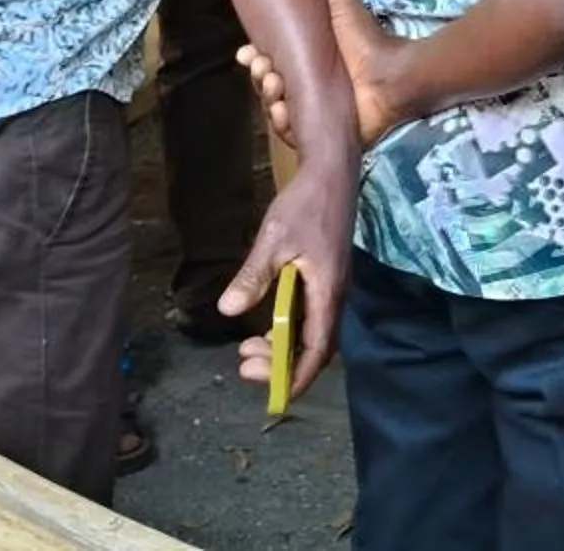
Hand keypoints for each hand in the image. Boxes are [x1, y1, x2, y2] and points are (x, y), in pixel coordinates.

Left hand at [221, 161, 352, 401]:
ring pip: (311, 333)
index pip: (317, 351)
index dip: (296, 377)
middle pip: (315, 348)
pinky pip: (309, 316)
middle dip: (281, 364)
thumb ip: (253, 277)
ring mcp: (331, 287)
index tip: (270, 391)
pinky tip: (265, 323)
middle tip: (243, 363)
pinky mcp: (326, 277)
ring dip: (282, 346)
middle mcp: (334, 296)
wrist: (333, 171)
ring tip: (247, 348)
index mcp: (327, 293)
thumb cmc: (305, 205)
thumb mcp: (273, 239)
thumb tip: (229, 310)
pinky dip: (287, 328)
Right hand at [236, 0, 401, 150]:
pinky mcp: (318, 128)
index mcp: (305, 60)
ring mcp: (309, 107)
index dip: (254, 58)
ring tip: (276, 86)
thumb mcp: (343, 6)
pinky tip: (282, 111)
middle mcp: (303, 84)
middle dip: (260, 76)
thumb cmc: (367, 41)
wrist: (391, 76)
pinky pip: (289, 131)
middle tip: (265, 67)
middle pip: (266, 85)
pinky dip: (282, 122)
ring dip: (268, 97)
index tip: (246, 52)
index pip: (268, 61)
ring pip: (274, 107)